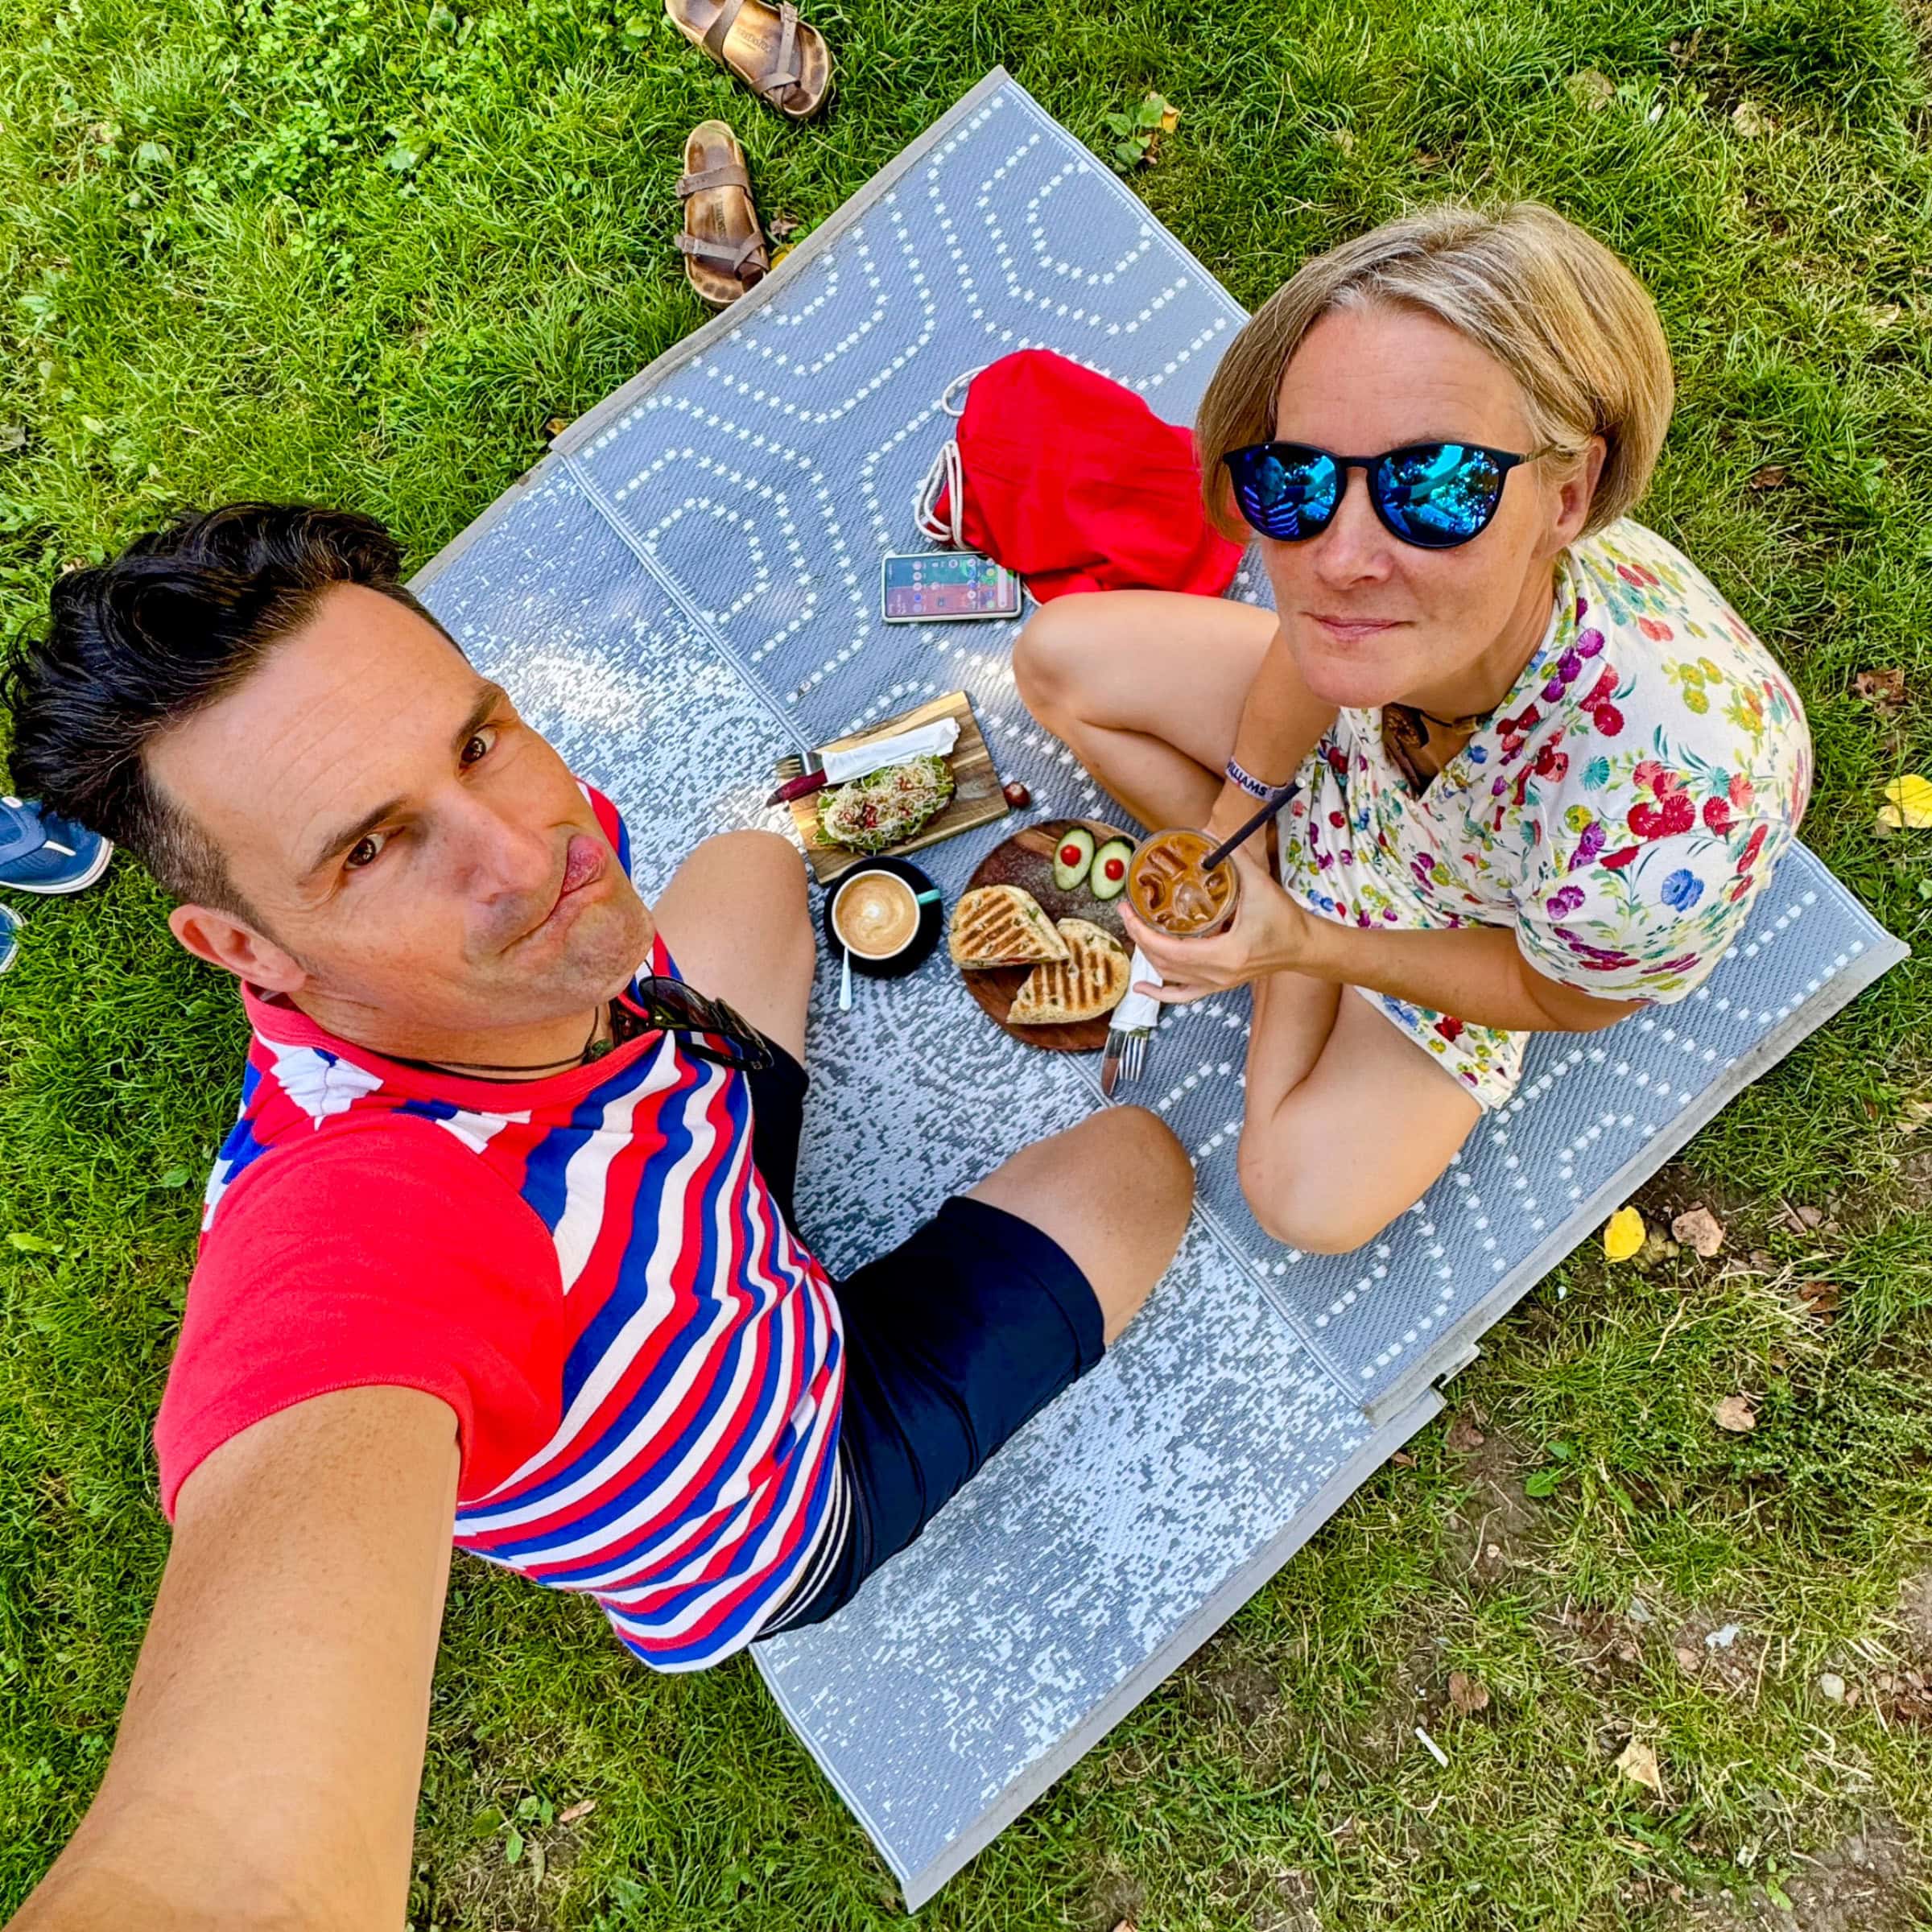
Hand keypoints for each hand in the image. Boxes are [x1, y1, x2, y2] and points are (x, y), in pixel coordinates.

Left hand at [1118, 840, 1313, 1004]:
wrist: (1303, 945)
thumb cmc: (1284, 918)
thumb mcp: (1259, 884)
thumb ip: (1232, 857)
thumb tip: (1206, 834)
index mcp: (1225, 954)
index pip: (1170, 949)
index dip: (1143, 931)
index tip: (1128, 910)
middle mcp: (1217, 974)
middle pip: (1164, 962)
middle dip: (1139, 937)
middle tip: (1126, 911)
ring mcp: (1217, 983)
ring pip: (1170, 977)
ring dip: (1147, 955)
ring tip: (1134, 931)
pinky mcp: (1219, 985)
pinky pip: (1184, 995)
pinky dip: (1161, 993)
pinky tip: (1141, 988)